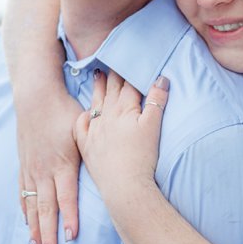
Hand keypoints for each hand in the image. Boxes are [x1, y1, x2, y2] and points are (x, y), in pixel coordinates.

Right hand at [18, 85, 82, 243]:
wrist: (35, 93)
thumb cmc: (65, 109)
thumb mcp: (83, 128)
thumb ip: (96, 147)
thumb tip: (117, 159)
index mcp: (63, 162)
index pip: (66, 197)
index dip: (68, 217)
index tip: (70, 237)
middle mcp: (45, 169)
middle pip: (46, 208)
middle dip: (48, 232)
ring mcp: (32, 168)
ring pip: (32, 204)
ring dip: (34, 227)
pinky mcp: (24, 164)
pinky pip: (23, 193)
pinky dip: (25, 211)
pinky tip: (27, 224)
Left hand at [73, 70, 167, 212]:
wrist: (124, 187)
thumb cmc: (142, 159)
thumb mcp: (153, 127)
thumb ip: (157, 100)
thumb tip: (162, 77)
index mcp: (124, 109)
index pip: (128, 84)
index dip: (130, 69)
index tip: (129, 56)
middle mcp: (107, 116)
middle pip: (111, 89)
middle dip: (113, 73)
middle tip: (111, 58)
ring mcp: (94, 131)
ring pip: (96, 103)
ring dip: (98, 87)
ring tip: (97, 74)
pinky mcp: (86, 146)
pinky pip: (81, 126)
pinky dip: (83, 116)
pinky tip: (85, 112)